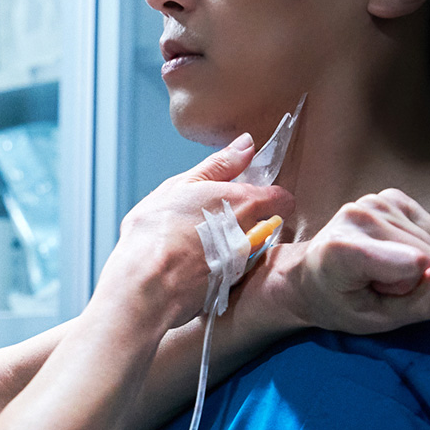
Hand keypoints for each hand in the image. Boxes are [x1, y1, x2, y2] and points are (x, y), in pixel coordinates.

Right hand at [98, 133, 294, 329]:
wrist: (148, 285)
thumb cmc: (158, 231)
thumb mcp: (182, 184)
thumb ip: (219, 165)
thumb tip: (247, 143)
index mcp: (244, 202)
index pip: (281, 198)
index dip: (266, 195)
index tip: (242, 195)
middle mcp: (252, 233)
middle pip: (266, 223)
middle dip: (247, 220)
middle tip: (213, 218)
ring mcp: (243, 263)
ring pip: (248, 247)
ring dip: (231, 243)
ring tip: (196, 242)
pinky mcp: (230, 286)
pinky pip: (233, 269)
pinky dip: (218, 264)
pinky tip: (191, 263)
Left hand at [267, 188, 429, 334]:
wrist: (308, 275)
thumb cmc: (339, 302)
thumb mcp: (378, 321)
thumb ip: (422, 303)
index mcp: (343, 247)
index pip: (414, 264)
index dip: (409, 288)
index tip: (376, 291)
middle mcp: (358, 215)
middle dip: (415, 277)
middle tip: (378, 282)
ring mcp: (374, 201)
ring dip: (417, 262)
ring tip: (381, 267)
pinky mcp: (391, 196)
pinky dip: (420, 244)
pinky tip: (391, 250)